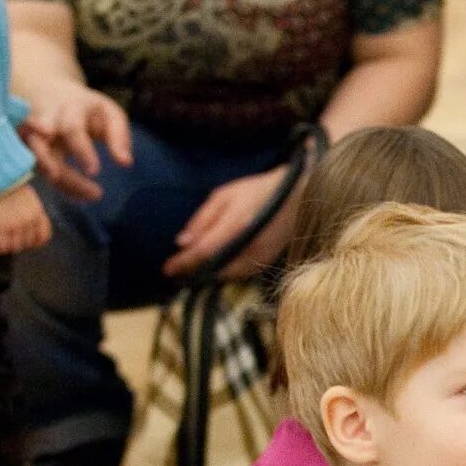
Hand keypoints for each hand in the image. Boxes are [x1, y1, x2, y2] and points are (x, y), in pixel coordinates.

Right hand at [0, 181, 50, 255]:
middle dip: (19, 244)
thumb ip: (26, 209)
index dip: (36, 242)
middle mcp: (30, 220)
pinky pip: (2, 245)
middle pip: (28, 243)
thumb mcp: (25, 195)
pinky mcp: (1, 227)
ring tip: (0, 244)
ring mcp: (16, 225)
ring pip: (16, 246)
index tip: (28, 242)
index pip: (44, 235)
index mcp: (38, 211)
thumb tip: (19, 218)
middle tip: (9, 242)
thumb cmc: (6, 182)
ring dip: (8, 247)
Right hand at [20, 80, 132, 201]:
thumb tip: (125, 163)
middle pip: (41, 142)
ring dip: (46, 173)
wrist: (49, 90)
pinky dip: (48, 179)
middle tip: (73, 185)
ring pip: (30, 154)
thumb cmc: (86, 108)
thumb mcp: (108, 113)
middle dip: (50, 163)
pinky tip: (73, 193)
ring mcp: (28, 132)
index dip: (81, 150)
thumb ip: (119, 136)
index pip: (72, 128)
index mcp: (69, 109)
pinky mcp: (20, 143)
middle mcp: (43, 119)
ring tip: (66, 187)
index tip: (94, 172)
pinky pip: (27, 163)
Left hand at [163, 166, 301, 278]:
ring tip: (193, 268)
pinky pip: (239, 273)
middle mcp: (248, 246)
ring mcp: (260, 258)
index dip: (182, 262)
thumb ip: (202, 220)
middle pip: (213, 269)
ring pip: (226, 275)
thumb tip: (182, 242)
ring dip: (208, 273)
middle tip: (176, 270)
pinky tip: (216, 265)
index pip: (202, 251)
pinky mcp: (266, 263)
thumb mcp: (224, 195)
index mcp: (236, 224)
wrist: (298, 197)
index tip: (166, 268)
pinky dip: (224, 271)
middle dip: (193, 271)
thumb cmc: (258, 190)